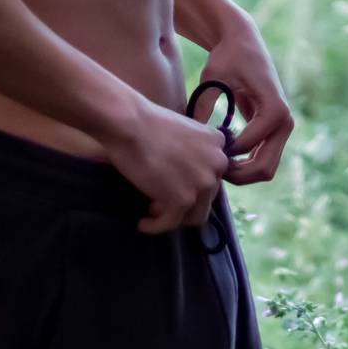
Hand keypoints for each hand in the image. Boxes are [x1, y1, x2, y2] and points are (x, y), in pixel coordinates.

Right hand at [101, 99, 231, 234]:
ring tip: (152, 211)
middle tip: (158, 199)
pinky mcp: (183, 199)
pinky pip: (171, 223)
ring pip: (195, 215)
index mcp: (217, 142)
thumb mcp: (183, 131)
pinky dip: (157, 226)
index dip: (193, 181)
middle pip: (206, 195)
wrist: (130, 124)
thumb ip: (193, 151)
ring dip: (175, 215)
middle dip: (183, 199)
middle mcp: (217, 163)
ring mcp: (203, 183)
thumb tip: (186, 176)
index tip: (173, 182)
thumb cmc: (146, 122)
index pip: (212, 173)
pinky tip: (143, 224)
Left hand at [195, 21, 293, 184]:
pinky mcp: (276, 130)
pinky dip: (245, 166)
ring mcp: (283, 127)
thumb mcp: (212, 77)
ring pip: (266, 168)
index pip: (249, 145)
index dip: (223, 152)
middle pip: (265, 167)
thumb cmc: (227, 57)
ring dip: (241, 173)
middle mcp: (285, 120)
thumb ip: (203, 105)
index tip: (202, 145)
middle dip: (237, 175)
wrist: (243, 42)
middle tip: (210, 167)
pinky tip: (222, 155)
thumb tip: (192, 136)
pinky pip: (264, 160)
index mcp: (274, 108)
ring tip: (215, 162)